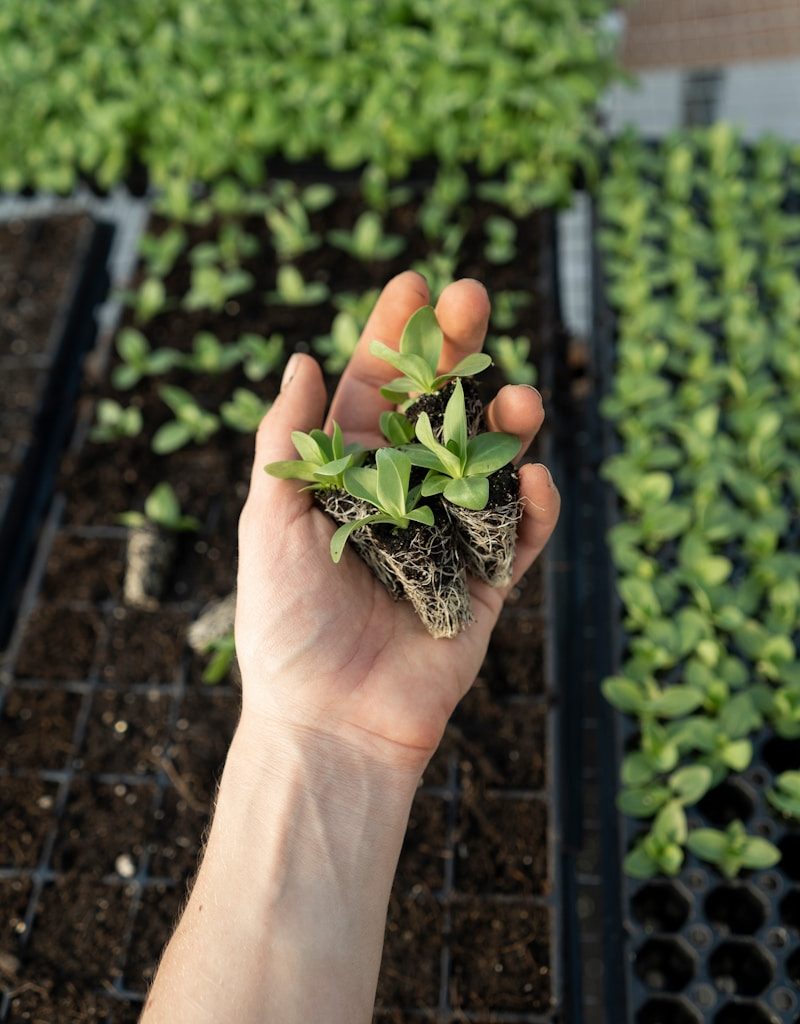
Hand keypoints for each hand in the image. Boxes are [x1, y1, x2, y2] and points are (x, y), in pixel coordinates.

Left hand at [235, 272, 559, 774]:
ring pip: (491, 461)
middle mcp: (402, 494)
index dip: (393, 337)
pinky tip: (539, 480)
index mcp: (348, 475)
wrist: (330, 721)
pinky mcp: (486, 583)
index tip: (414, 282)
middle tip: (474, 298)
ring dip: (509, 423)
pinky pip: (521, 535)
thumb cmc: (286, 624)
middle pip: (439, 409)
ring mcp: (449, 534)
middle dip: (457, 353)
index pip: (373, 391)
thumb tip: (299, 357)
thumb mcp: (272, 524)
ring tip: (520, 395)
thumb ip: (289, 443)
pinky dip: (535, 507)